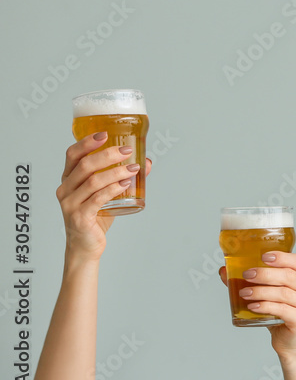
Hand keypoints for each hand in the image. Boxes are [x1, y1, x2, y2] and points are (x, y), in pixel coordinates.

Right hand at [58, 132, 150, 260]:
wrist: (86, 245)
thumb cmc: (95, 216)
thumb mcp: (107, 193)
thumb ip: (122, 176)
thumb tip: (146, 161)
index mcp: (69, 179)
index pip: (72, 154)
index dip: (87, 142)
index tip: (105, 133)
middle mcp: (66, 189)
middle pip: (85, 165)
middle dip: (108, 155)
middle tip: (128, 150)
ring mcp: (70, 203)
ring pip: (93, 181)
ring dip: (116, 171)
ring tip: (134, 168)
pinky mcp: (79, 217)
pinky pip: (97, 199)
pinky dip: (113, 188)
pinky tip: (126, 183)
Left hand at [218, 252, 295, 358]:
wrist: (289, 341)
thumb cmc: (278, 314)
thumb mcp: (266, 294)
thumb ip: (249, 282)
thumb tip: (224, 270)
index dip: (281, 257)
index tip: (263, 256)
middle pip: (288, 276)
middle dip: (265, 274)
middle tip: (247, 275)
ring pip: (283, 293)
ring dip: (261, 291)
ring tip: (244, 293)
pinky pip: (282, 310)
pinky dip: (265, 306)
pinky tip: (253, 307)